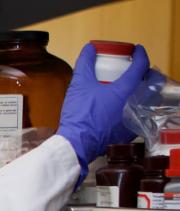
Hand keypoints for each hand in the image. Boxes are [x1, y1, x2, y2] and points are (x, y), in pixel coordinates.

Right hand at [56, 43, 149, 178]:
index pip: (141, 66)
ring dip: (144, 89)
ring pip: (148, 98)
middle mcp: (136, 102)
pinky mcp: (130, 130)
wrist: (77, 143)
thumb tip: (89, 49)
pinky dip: (138, 104)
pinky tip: (127, 104)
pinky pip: (141, 113)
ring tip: (134, 85)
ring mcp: (135, 117)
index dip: (140, 54)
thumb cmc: (80, 116)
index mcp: (127, 89)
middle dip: (147, 72)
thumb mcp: (80, 85)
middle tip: (137, 69)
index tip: (136, 50)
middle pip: (152, 82)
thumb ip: (85, 64)